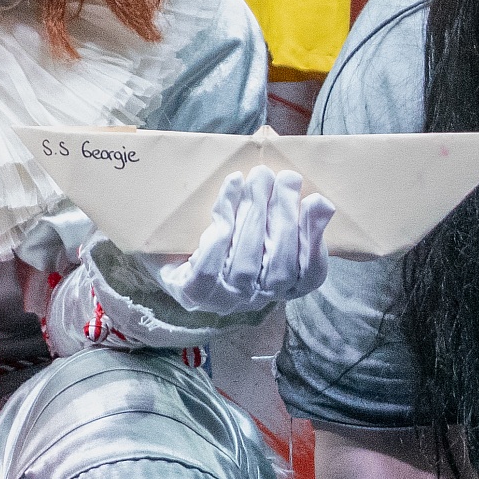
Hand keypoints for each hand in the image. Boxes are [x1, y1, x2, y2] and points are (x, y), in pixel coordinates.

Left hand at [158, 165, 335, 321]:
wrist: (158, 247)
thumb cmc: (216, 234)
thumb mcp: (255, 223)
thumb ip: (287, 216)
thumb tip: (321, 203)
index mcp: (279, 289)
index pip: (310, 275)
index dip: (316, 241)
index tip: (317, 202)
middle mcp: (255, 300)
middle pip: (279, 264)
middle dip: (285, 216)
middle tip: (286, 177)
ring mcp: (224, 300)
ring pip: (246, 261)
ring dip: (256, 214)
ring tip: (260, 178)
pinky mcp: (193, 292)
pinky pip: (212, 257)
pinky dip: (225, 218)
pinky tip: (232, 188)